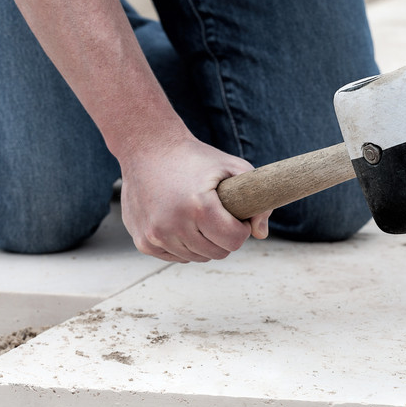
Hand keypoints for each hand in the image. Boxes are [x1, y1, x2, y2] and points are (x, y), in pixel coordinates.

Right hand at [120, 136, 270, 262]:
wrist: (147, 148)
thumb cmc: (195, 158)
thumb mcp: (233, 167)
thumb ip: (258, 200)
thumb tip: (261, 234)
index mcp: (199, 207)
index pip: (234, 241)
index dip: (241, 229)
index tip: (235, 215)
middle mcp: (173, 225)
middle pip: (218, 253)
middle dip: (223, 237)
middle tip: (217, 215)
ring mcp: (155, 235)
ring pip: (197, 258)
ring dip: (204, 243)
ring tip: (198, 216)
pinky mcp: (144, 242)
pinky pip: (176, 257)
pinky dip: (183, 245)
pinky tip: (180, 222)